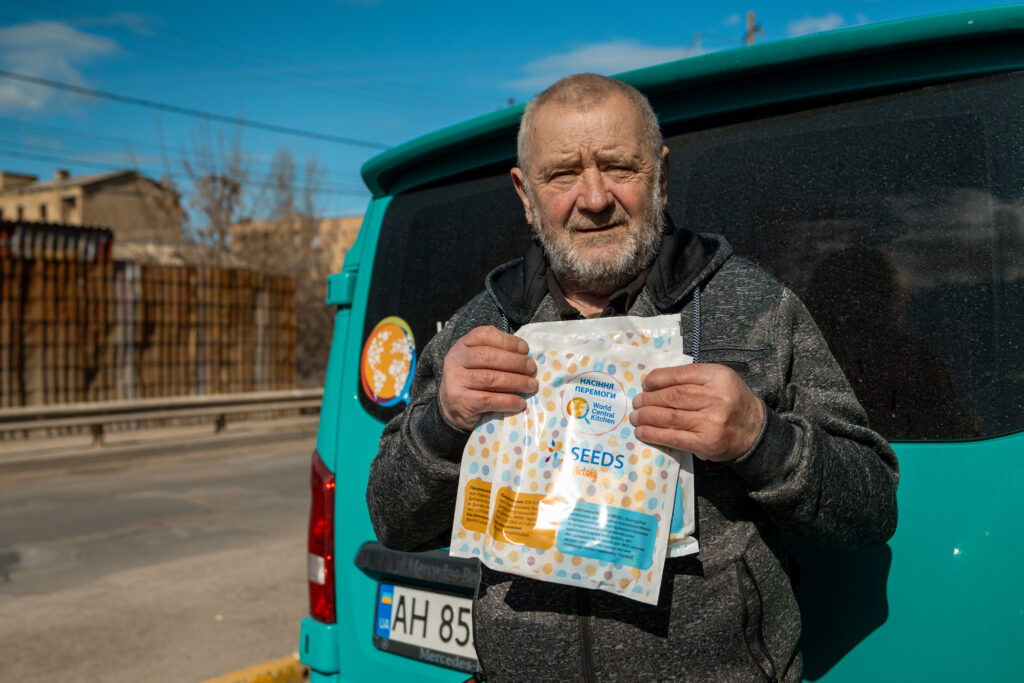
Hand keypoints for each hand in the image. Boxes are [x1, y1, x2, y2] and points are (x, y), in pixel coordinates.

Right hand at [438, 326, 537, 430]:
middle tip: (532, 368)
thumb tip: (527, 358)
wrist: (451, 409)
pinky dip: (508, 401)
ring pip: (490, 378)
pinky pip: (489, 400)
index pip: (484, 335)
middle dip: (515, 362)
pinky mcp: (461, 402)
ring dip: (516, 382)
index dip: (507, 340)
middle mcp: (456, 360)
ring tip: (532, 386)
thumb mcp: (479, 362)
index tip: (525, 348)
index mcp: (463, 345)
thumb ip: (498, 355)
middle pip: (487, 356)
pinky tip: (520, 403)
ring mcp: (456, 381)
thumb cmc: (474, 382)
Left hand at [629, 364, 764, 461]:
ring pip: (670, 416)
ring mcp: (711, 422)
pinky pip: (674, 437)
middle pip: (673, 396)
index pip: (680, 375)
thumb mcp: (719, 380)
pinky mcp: (706, 443)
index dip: (657, 379)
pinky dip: (654, 434)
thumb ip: (692, 379)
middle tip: (636, 402)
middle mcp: (717, 398)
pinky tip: (642, 432)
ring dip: (647, 417)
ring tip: (635, 417)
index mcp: (718, 376)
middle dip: (649, 399)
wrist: (754, 430)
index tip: (645, 384)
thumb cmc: (730, 401)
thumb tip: (653, 383)